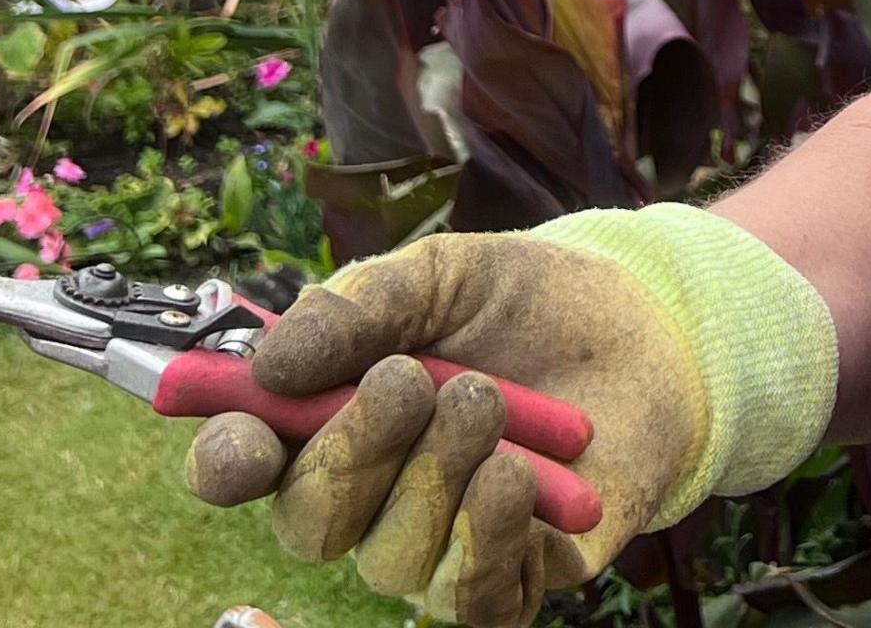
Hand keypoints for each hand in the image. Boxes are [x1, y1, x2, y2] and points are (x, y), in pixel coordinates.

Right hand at [186, 231, 713, 626]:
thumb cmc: (527, 300)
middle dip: (349, 453)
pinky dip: (485, 538)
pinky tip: (514, 478)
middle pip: (307, 520)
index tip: (244, 434)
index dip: (225, 461)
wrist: (646, 328)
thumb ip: (360, 309)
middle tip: (409, 381)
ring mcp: (434, 544)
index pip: (240, 465)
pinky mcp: (508, 578)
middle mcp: (365, 493)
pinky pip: (469, 599)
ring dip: (433, 475)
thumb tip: (269, 365)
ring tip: (489, 399)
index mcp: (325, 415)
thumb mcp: (444, 275)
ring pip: (388, 557)